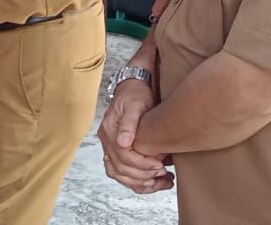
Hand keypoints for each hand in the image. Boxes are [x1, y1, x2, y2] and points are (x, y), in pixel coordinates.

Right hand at [98, 79, 173, 193]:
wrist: (134, 88)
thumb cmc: (136, 95)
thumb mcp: (135, 104)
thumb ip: (129, 123)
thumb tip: (123, 143)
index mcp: (109, 131)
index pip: (122, 156)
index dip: (141, 164)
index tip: (159, 165)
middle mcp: (107, 142)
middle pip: (120, 169)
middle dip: (143, 175)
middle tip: (163, 174)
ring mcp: (111, 148)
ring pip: (120, 175)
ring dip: (140, 182)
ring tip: (161, 181)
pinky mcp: (118, 152)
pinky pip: (123, 174)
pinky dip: (137, 182)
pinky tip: (153, 182)